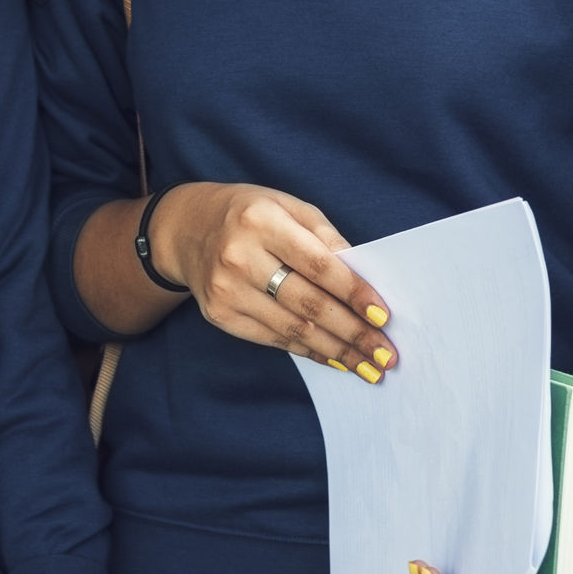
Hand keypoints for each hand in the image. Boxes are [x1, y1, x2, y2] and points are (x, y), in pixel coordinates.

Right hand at [149, 183, 397, 375]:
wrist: (186, 229)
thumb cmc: (250, 214)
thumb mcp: (289, 206)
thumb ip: (326, 238)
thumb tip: (363, 280)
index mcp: (261, 221)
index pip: (318, 265)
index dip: (353, 293)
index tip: (383, 316)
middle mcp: (239, 257)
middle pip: (308, 304)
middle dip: (353, 333)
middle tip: (386, 354)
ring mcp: (226, 290)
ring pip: (292, 329)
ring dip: (336, 351)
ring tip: (369, 367)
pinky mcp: (219, 315)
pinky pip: (273, 340)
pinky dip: (309, 352)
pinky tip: (334, 359)